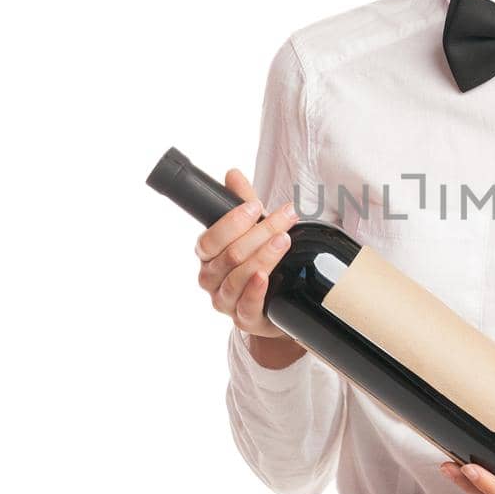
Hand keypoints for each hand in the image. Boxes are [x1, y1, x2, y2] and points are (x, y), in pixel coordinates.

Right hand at [194, 168, 302, 339]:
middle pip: (231, 255)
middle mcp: (211, 279)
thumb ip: (242, 202)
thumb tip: (233, 174)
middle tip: (287, 217)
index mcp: (207, 255)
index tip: (257, 206)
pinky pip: (246, 306)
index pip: (211, 238)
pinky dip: (255, 290)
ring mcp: (225, 301)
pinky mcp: (245, 319)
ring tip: (284, 240)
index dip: (233, 221)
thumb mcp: (252, 230)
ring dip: (263, 256)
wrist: (274, 302)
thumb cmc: (258, 261)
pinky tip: (265, 277)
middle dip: (261, 232)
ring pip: (239, 277)